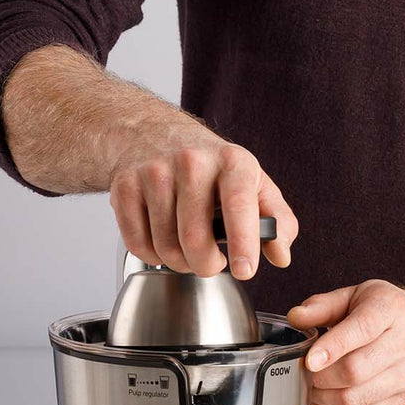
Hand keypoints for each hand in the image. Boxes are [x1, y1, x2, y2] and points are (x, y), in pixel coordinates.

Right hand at [109, 122, 297, 278]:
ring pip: (165, 247)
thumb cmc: (211, 168)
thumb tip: (280, 254)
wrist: (153, 134)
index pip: (239, 205)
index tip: (245, 270)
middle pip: (195, 239)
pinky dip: (152, 256)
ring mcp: (154, 172)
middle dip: (206, 265)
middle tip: (211, 262)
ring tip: (187, 249)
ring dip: (179, 262)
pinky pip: (137, 244)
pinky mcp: (124, 186)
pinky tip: (162, 241)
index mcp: (232, 162)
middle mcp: (192, 162)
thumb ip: (277, 221)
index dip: (243, 242)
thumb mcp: (254, 184)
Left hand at [286, 281, 404, 404]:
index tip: (308, 361)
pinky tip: (327, 403)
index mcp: (393, 308)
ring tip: (312, 389)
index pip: (361, 330)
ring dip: (325, 399)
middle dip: (320, 378)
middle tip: (303, 375)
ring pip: (357, 399)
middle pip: (355, 371)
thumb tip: (295, 317)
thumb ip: (324, 305)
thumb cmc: (389, 313)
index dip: (331, 348)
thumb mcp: (359, 296)